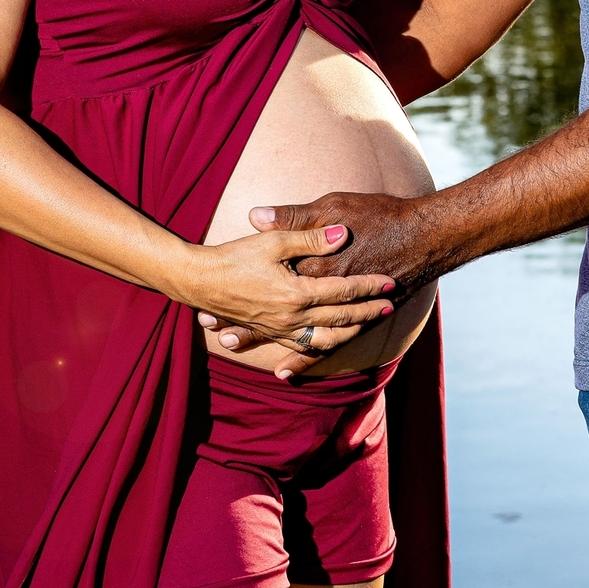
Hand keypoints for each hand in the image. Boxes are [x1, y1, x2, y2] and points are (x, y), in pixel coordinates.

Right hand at [190, 224, 395, 370]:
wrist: (199, 280)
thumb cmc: (235, 256)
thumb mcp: (274, 241)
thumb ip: (311, 238)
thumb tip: (342, 234)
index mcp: (297, 293)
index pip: (344, 291)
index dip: (369, 286)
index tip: (390, 282)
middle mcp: (292, 317)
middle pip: (340, 319)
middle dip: (367, 313)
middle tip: (389, 307)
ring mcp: (280, 330)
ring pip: (324, 341)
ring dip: (348, 334)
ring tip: (364, 327)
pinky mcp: (269, 334)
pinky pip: (299, 349)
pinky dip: (316, 353)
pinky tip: (324, 352)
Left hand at [198, 195, 436, 366]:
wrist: (424, 237)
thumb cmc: (380, 215)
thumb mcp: (333, 205)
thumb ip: (295, 218)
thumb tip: (256, 215)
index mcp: (314, 265)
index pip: (268, 277)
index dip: (237, 285)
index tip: (210, 291)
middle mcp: (323, 295)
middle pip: (274, 311)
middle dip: (241, 318)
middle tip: (211, 326)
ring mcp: (340, 311)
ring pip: (290, 332)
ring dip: (261, 339)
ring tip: (231, 343)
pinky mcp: (356, 321)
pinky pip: (324, 346)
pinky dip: (302, 359)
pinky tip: (285, 371)